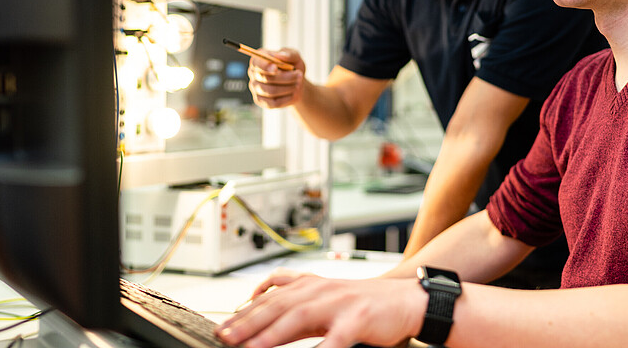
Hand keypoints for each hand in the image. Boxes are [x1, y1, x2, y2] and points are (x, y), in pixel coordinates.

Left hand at [215, 269, 425, 347]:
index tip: (223, 327)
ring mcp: (339, 304)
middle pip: (278, 304)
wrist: (404, 301)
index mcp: (312, 285)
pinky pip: (334, 338)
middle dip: (248, 322)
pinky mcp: (356, 319)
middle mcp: (321, 290)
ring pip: (298, 316)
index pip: (271, 296)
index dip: (245, 311)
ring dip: (271, 333)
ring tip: (251, 347)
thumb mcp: (325, 297)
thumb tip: (260, 314)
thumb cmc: (363, 303)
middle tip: (225, 336)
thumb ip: (295, 302)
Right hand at [247, 48, 303, 108]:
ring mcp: (256, 88)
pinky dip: (286, 98)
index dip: (265, 66)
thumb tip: (279, 56)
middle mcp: (254, 73)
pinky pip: (273, 102)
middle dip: (285, 77)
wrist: (296, 83)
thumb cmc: (293, 66)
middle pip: (265, 78)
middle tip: (299, 75)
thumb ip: (289, 54)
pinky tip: (293, 93)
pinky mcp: (261, 101)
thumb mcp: (295, 57)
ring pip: (270, 91)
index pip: (256, 63)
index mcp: (258, 60)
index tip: (276, 68)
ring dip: (288, 87)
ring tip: (298, 84)